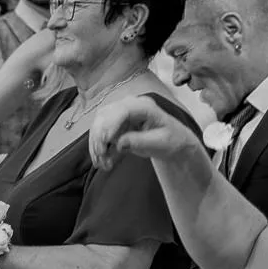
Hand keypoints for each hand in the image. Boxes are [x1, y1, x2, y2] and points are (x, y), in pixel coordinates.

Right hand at [86, 94, 200, 170]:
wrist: (171, 142)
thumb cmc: (171, 139)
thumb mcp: (160, 142)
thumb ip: (141, 141)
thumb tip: (120, 143)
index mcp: (145, 106)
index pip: (123, 110)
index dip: (111, 124)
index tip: (106, 141)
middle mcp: (129, 106)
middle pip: (105, 115)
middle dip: (99, 136)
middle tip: (101, 156)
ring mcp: (119, 114)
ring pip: (98, 125)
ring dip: (96, 145)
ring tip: (103, 163)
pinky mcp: (113, 125)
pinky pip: (98, 135)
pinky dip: (97, 148)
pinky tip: (102, 161)